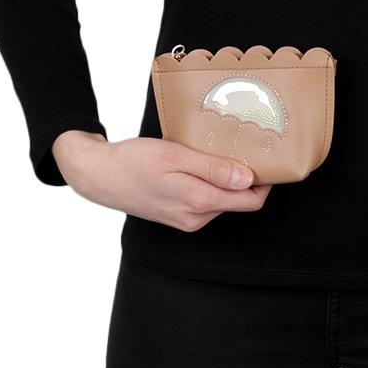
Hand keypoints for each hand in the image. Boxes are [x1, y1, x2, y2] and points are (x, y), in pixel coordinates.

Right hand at [52, 130, 272, 231]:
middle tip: (245, 148)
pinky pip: (206, 201)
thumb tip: (247, 179)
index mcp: (199, 202)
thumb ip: (213, 169)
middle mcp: (196, 217)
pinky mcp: (178, 216)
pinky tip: (199, 165)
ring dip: (226, 180)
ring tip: (216, 153)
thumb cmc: (134, 162)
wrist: (99, 176)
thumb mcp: (176, 157)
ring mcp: (187, 219)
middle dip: (247, 178)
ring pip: (223, 200)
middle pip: (239, 201)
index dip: (265, 181)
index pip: (250, 201)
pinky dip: (210, 185)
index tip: (267, 159)